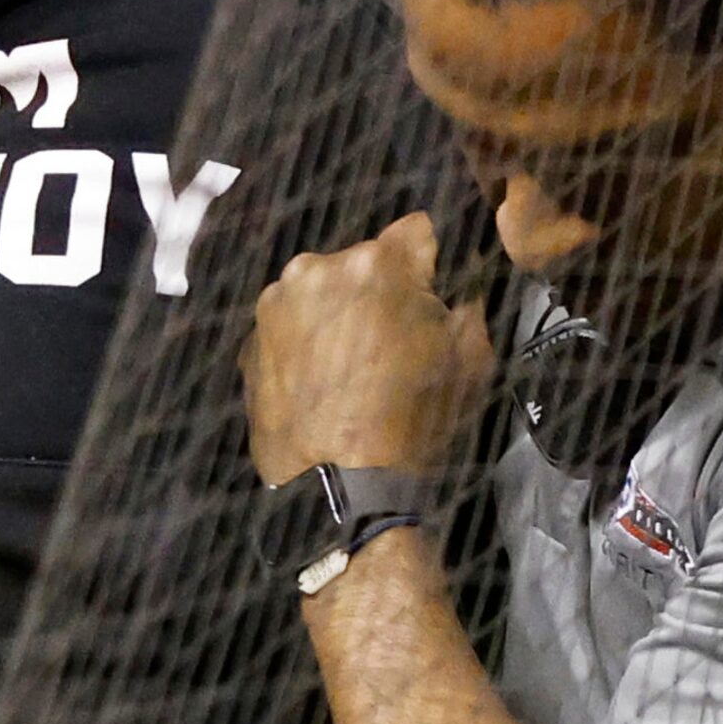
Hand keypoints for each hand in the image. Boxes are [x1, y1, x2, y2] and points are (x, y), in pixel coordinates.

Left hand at [243, 212, 494, 486]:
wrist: (343, 491)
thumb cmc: (417, 422)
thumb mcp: (472, 358)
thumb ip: (468, 300)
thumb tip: (461, 278)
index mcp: (377, 261)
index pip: (418, 232)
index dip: (431, 265)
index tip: (432, 298)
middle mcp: (316, 266)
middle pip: (362, 262)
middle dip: (379, 291)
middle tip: (391, 343)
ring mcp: (274, 303)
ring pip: (320, 291)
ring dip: (337, 314)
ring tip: (349, 369)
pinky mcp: (249, 341)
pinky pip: (289, 325)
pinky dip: (305, 343)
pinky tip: (319, 383)